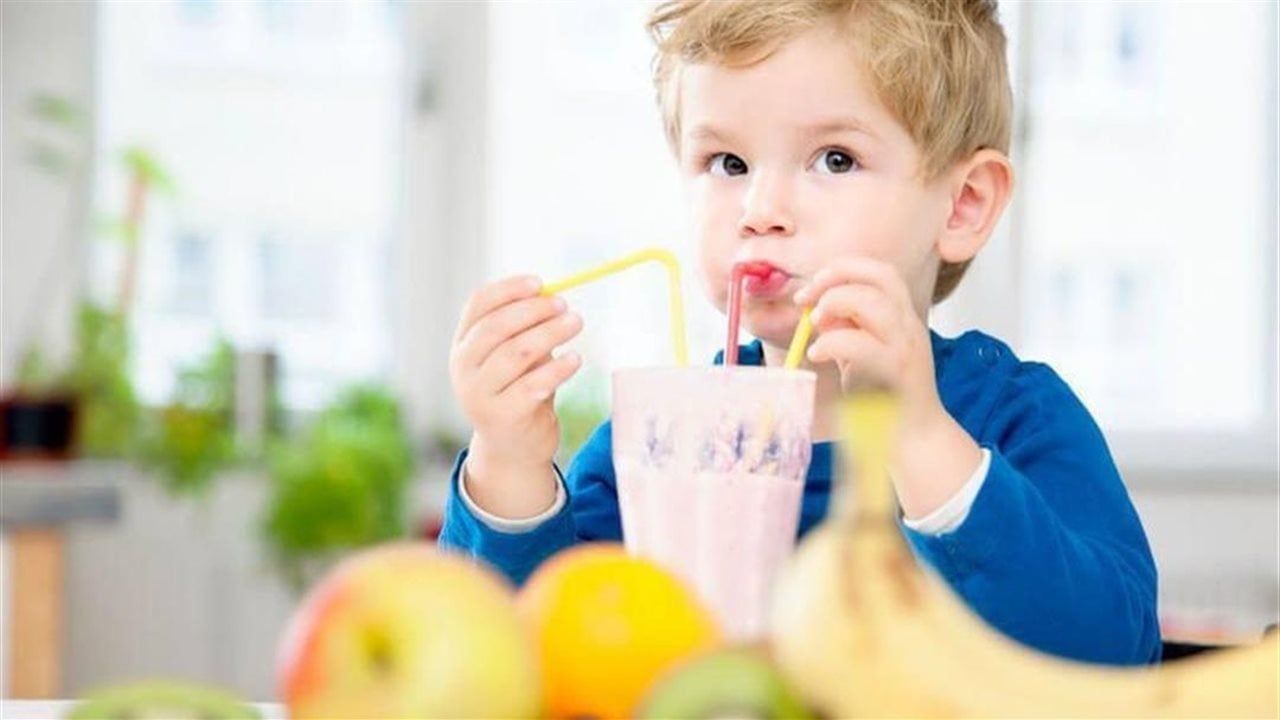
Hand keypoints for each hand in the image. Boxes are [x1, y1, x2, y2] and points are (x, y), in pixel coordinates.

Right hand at [449, 275, 582, 516]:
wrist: (513, 449)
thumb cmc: (517, 392)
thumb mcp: (515, 358)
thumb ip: (525, 330)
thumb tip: (552, 298)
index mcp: (463, 345)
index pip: (478, 305)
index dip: (509, 289)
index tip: (540, 282)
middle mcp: (463, 368)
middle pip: (497, 326)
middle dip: (534, 311)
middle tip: (565, 305)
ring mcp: (479, 394)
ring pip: (517, 353)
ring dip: (551, 333)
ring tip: (576, 322)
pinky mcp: (503, 416)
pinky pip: (534, 385)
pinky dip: (558, 368)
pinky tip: (575, 359)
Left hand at [793, 257, 935, 411]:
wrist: (915, 438)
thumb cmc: (885, 398)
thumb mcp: (863, 353)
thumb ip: (846, 328)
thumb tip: (817, 310)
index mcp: (902, 317)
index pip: (879, 271)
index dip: (842, 269)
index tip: (812, 288)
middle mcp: (908, 325)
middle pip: (881, 275)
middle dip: (836, 278)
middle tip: (807, 302)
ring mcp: (906, 347)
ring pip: (875, 302)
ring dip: (836, 304)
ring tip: (815, 327)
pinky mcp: (897, 374)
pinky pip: (863, 345)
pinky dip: (832, 343)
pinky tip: (818, 353)